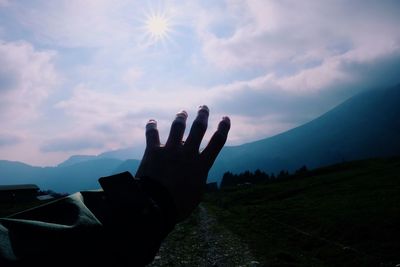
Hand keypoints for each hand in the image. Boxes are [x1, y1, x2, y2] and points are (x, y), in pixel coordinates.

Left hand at [136, 105, 229, 220]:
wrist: (155, 205)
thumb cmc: (178, 205)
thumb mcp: (196, 195)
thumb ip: (197, 180)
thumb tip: (196, 175)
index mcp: (201, 165)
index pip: (217, 142)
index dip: (223, 128)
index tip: (225, 119)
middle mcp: (188, 153)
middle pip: (198, 128)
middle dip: (202, 116)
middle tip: (203, 108)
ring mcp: (171, 150)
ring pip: (178, 127)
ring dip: (181, 117)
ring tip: (182, 112)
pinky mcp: (154, 151)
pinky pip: (152, 134)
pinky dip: (152, 126)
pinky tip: (152, 121)